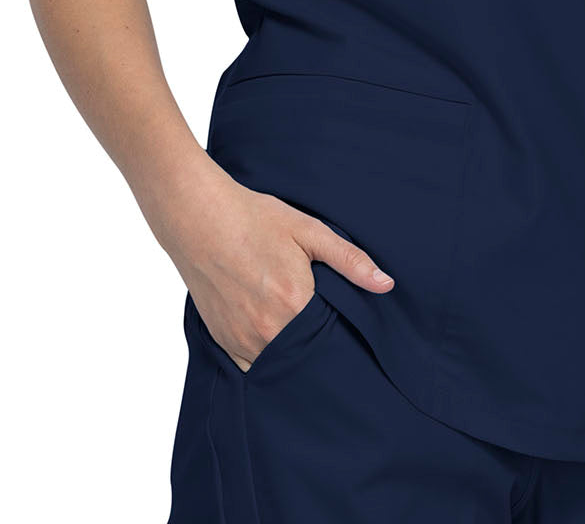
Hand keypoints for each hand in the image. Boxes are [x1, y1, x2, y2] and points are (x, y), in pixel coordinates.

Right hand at [161, 166, 394, 372]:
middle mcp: (268, 330)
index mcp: (295, 304)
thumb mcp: (308, 230)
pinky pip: (251, 366)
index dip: (343, 337)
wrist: (198, 217)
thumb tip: (386, 284)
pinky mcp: (223, 341)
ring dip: (292, 355)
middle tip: (325, 332)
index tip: (350, 332)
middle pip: (307, 356)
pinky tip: (272, 336)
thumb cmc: (254, 219)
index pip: (333, 339)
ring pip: (279, 364)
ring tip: (300, 333)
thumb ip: (349, 260)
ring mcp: (243, 339)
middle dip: (319, 349)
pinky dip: (265, 357)